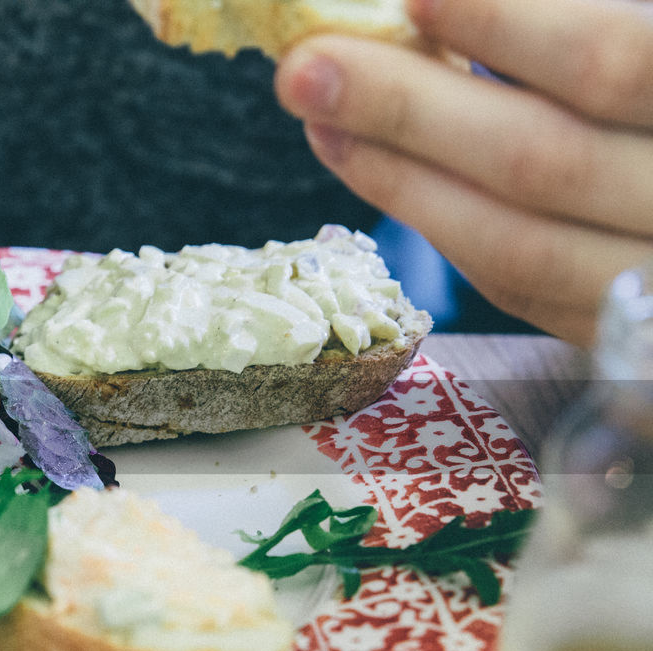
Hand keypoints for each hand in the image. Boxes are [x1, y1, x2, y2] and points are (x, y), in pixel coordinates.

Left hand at [273, 0, 652, 345]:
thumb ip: (594, 24)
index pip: (624, 63)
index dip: (512, 25)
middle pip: (546, 161)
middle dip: (411, 109)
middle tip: (308, 65)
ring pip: (519, 246)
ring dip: (401, 179)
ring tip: (321, 118)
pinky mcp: (631, 342)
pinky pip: (523, 288)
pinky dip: (445, 226)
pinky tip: (380, 171)